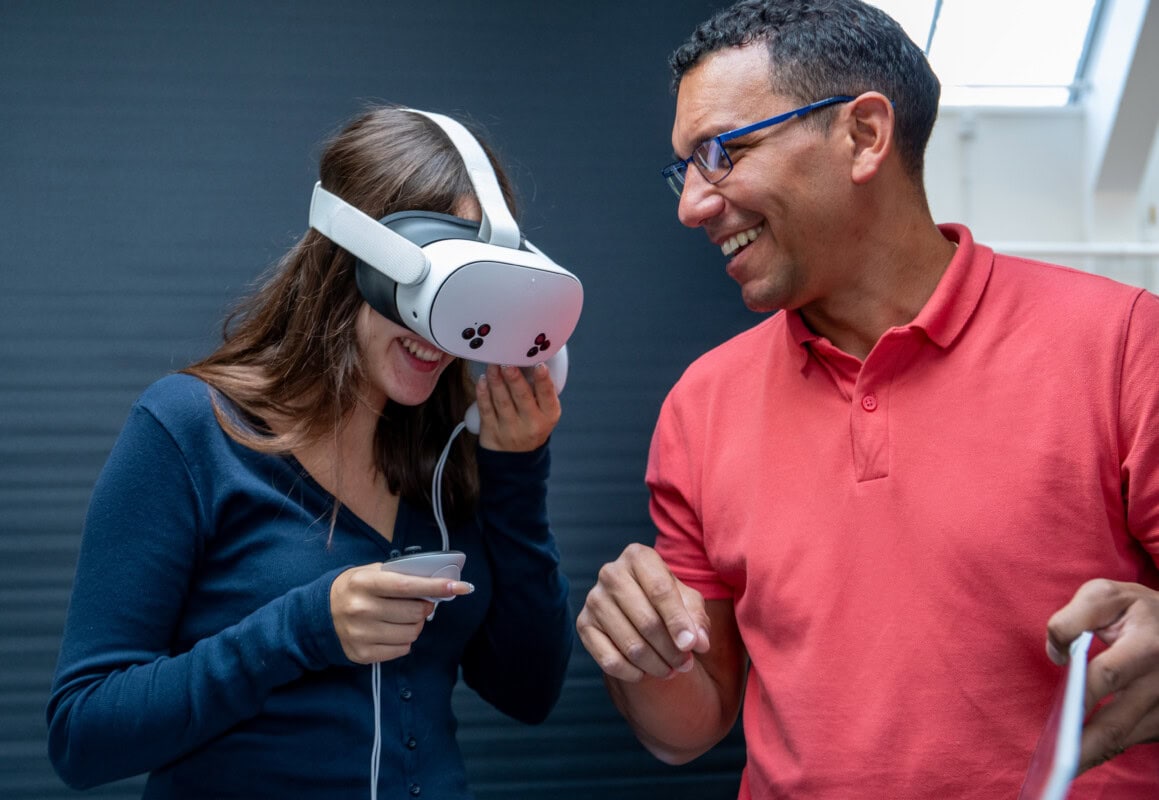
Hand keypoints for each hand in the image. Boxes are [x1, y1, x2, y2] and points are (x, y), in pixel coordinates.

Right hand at [330, 563, 473, 663]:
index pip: (406, 585)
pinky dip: (405, 640)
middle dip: (425, 607)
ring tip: (404, 618)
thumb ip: (399, 575)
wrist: (319, 615)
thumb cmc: (353, 589)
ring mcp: (361, 634)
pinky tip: (392, 631)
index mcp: (364, 583)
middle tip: (420, 603)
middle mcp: (361, 609)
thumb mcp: (370, 573)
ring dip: (416, 625)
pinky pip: (401, 649)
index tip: (458, 586)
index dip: (435, 586)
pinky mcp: (362, 654)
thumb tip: (435, 582)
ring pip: (411, 633)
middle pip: (414, 612)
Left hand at [473, 363, 560, 451]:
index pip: (548, 395)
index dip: (543, 380)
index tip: (539, 366)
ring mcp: (510, 429)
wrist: (515, 457)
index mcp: (548, 415)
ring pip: (502, 401)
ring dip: (496, 380)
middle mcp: (531, 423)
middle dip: (514, 378)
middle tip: (508, 362)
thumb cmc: (531, 424)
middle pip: (522, 397)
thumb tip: (527, 358)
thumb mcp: (544, 412)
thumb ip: (540, 390)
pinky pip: (486, 409)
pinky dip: (483, 393)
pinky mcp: (491, 431)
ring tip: (493, 365)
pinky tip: (483, 380)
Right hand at [576, 543, 710, 681]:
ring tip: (671, 670)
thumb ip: (697, 619)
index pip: (660, 590)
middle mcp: (611, 573)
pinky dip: (631, 672)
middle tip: (685, 664)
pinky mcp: (583, 624)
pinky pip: (608, 659)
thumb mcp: (688, 600)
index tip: (691, 646)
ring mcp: (594, 599)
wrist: (638, 606)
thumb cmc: (666, 600)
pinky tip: (644, 673)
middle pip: (646, 621)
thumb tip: (698, 642)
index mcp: (638, 556)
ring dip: (655, 665)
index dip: (678, 622)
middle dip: (671, 650)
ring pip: (630, 644)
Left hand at [1046, 579, 1158, 770]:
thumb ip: (1072, 618)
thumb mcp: (1105, 595)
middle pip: (1119, 723)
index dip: (1081, 695)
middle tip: (1057, 762)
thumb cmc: (1137, 610)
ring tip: (1063, 766)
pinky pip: (1134, 740)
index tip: (1060, 714)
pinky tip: (1083, 755)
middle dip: (1086, 747)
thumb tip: (1057, 654)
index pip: (1108, 675)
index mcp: (1147, 644)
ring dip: (1094, 754)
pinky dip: (1108, 748)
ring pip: (1127, 739)